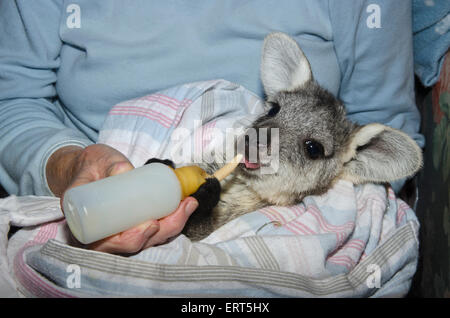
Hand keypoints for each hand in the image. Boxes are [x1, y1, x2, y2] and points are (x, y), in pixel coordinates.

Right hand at [46, 143, 197, 253]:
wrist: (89, 167)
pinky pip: (157, 228)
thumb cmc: (88, 168)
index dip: (133, 239)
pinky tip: (187, 205)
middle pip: (139, 243)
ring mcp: (124, 232)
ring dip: (174, 224)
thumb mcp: (93, 164)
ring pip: (151, 238)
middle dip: (164, 229)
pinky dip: (173, 219)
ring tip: (189, 204)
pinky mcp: (137, 224)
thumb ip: (107, 167)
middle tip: (181, 209)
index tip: (151, 225)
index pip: (111, 244)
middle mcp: (106, 237)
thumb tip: (124, 170)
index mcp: (87, 229)